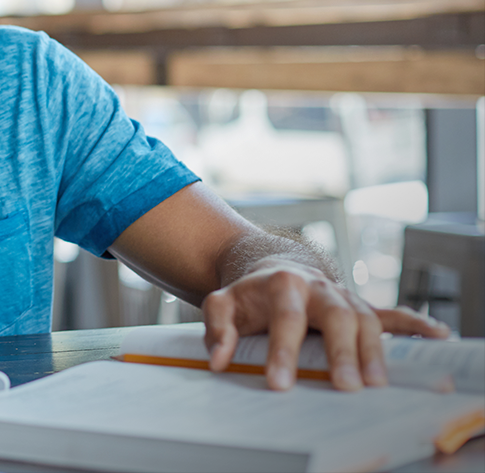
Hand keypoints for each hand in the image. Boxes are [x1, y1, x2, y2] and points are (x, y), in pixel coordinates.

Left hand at [202, 259, 448, 390]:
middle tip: (345, 385)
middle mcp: (318, 287)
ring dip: (373, 350)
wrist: (273, 269)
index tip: (280, 384)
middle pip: (335, 316)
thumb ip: (217, 327)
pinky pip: (392, 313)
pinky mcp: (360, 306)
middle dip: (342, 351)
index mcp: (282, 284)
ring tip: (376, 384)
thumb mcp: (222, 304)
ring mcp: (342, 295)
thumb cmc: (249, 295)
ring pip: (365, 318)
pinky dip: (415, 324)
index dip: (283, 352)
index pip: (285, 319)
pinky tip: (437, 335)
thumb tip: (220, 360)